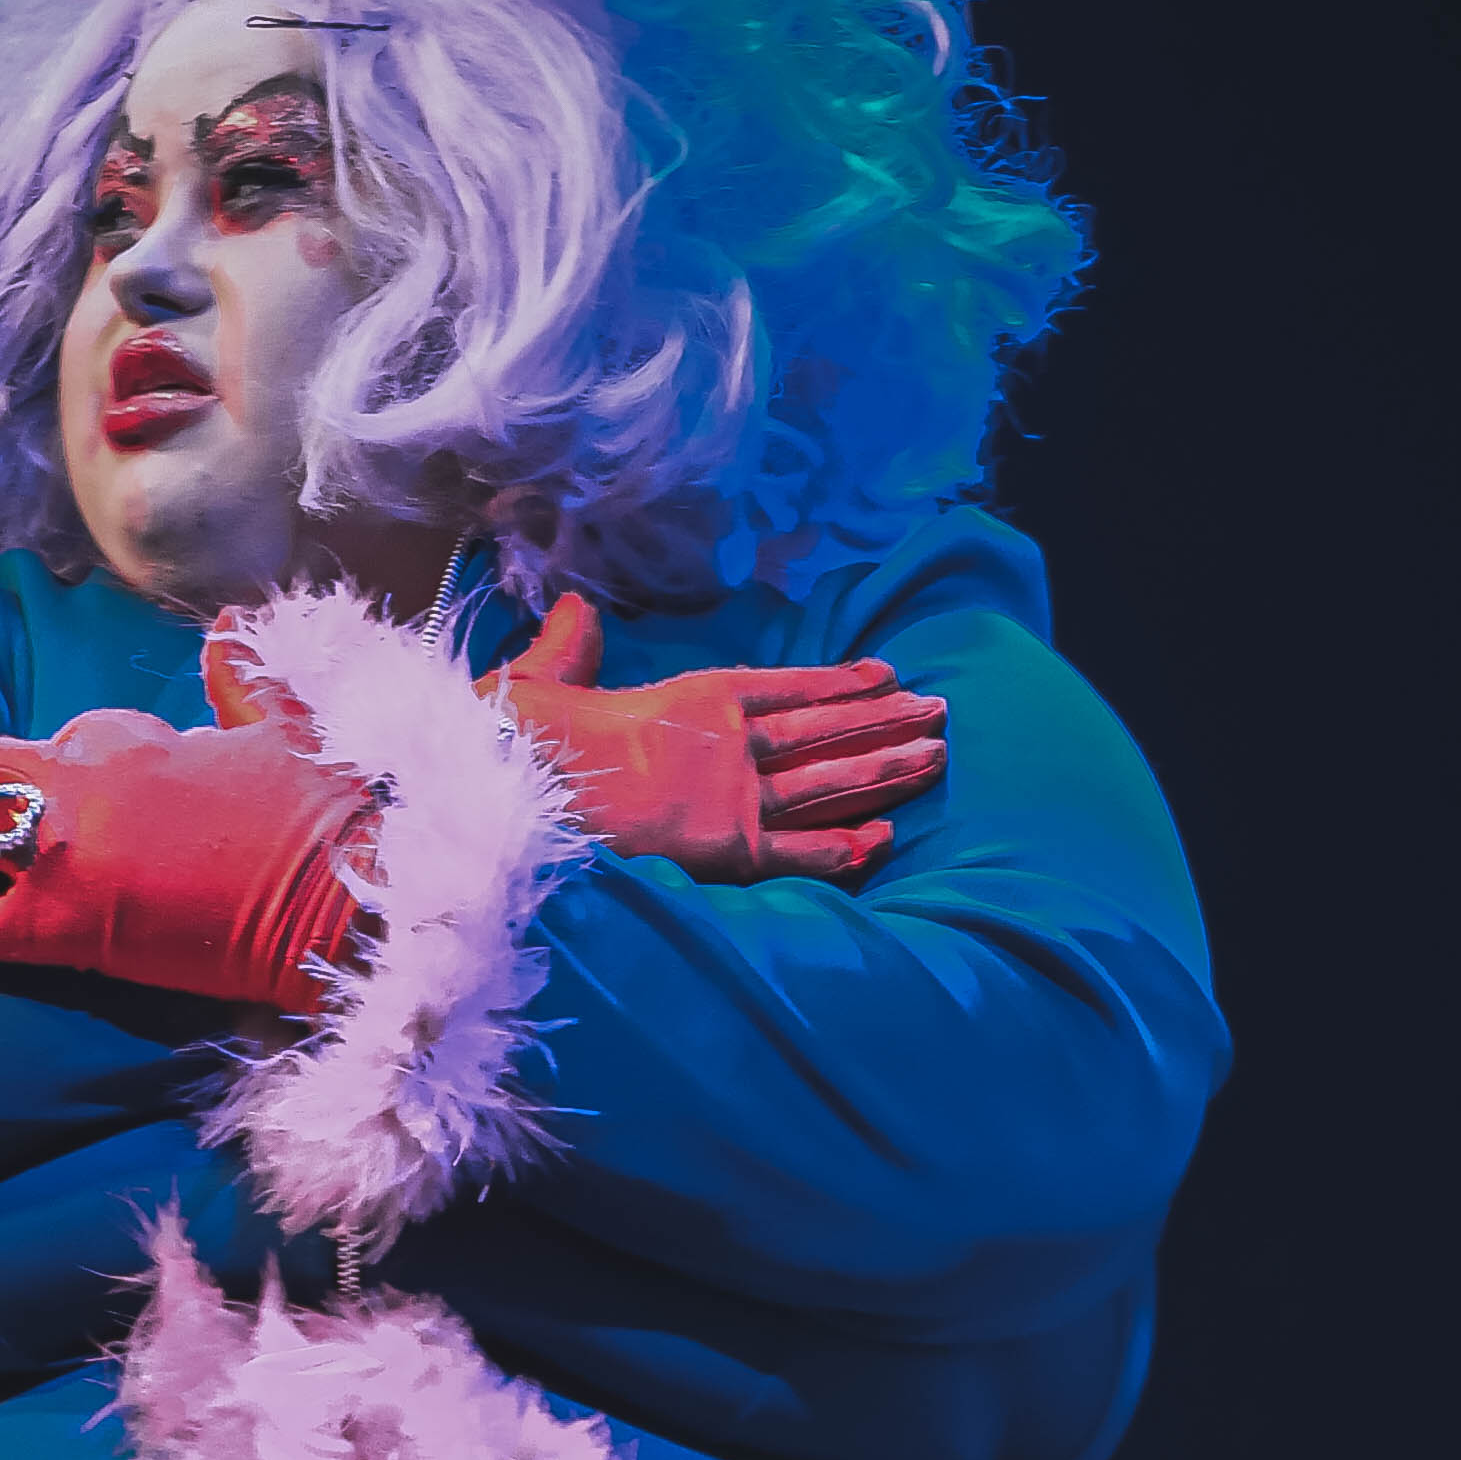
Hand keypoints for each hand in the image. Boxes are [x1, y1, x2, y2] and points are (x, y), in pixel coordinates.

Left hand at [0, 634, 371, 1008]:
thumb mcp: (282, 727)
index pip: (76, 738)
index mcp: (133, 745)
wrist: (326, 892)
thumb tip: (227, 629)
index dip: (62, 750)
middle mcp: (83, 790)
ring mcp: (63, 856)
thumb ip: (241, 682)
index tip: (50, 752)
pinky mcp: (59, 927)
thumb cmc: (316, 814)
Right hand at [488, 590, 944, 879]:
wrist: (519, 790)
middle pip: (827, 728)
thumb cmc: (522, 737)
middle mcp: (730, 742)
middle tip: (941, 714)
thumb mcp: (542, 678)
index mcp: (694, 696)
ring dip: (888, 768)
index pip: (786, 686)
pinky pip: (802, 851)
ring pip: (830, 780)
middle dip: (888, 721)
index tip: (886, 673)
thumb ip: (571, 645)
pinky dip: (845, 847)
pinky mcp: (730, 849)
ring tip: (937, 757)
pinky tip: (886, 839)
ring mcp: (736, 796)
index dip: (840, 680)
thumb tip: (576, 608)